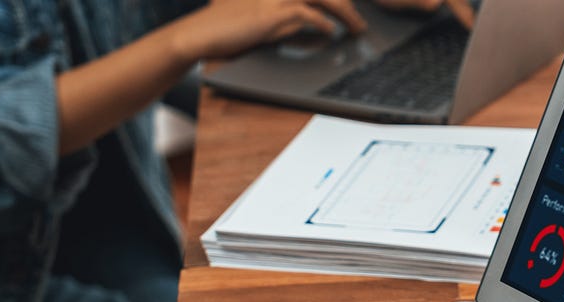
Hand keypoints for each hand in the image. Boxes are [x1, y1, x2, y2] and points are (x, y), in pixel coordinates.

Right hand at [165, 0, 447, 59]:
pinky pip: (308, 15)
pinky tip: (332, 34)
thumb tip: (319, 24)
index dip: (339, 1)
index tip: (358, 11)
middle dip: (349, 5)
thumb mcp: (263, 17)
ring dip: (346, 13)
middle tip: (366, 20)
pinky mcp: (272, 14)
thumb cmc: (229, 27)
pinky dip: (324, 24)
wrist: (197, 35)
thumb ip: (289, 16)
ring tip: (359, 28)